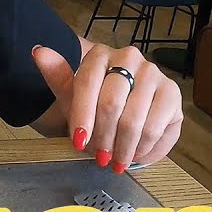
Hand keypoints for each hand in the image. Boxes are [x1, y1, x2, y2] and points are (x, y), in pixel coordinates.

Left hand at [32, 43, 182, 170]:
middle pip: (111, 105)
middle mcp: (130, 57)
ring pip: (135, 120)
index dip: (82, 117)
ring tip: (115, 161)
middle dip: (103, 137)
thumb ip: (55, 75)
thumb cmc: (91, 101)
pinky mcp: (173, 94)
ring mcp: (154, 74)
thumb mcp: (70, 93)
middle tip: (98, 157)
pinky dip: (144, 149)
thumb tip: (38, 51)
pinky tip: (134, 156)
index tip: (78, 142)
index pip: (87, 84)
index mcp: (101, 55)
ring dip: (123, 148)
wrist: (121, 105)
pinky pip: (158, 128)